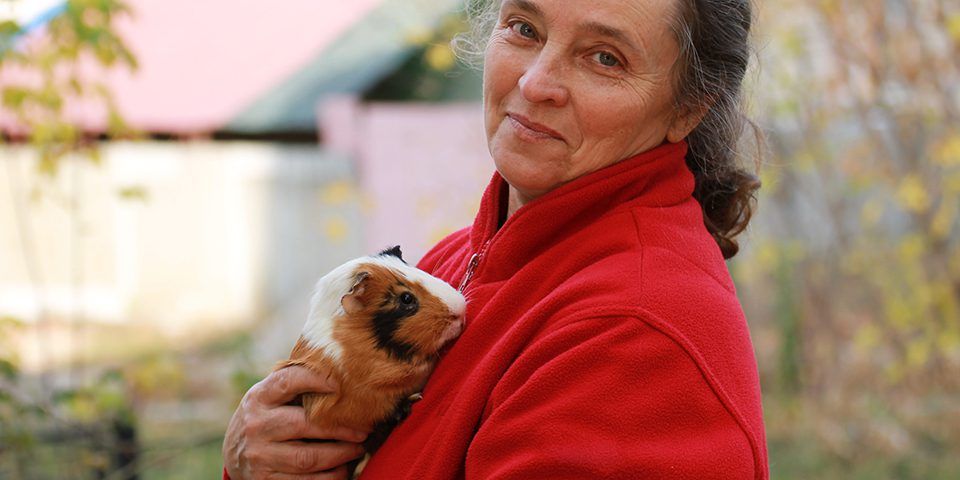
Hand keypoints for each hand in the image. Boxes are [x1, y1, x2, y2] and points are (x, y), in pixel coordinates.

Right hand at [223, 365, 367, 478]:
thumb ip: (295, 385)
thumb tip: (341, 372)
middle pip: (305, 425)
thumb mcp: (270, 397)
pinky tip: (342, 470)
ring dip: (340, 456)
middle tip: (363, 431)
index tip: (340, 385)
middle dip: (340, 429)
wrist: (234, 454)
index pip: (288, 381)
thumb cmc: (266, 418)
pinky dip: (329, 477)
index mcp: (259, 398)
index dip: (315, 379)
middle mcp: (256, 426)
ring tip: (357, 450)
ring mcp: (259, 455)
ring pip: (308, 458)